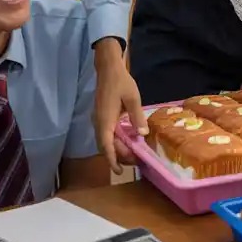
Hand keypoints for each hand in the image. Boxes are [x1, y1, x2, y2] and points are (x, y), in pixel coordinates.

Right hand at [93, 41, 146, 174]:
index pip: (106, 145)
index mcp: (105, 120)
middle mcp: (99, 123)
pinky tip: (128, 140)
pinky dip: (116, 141)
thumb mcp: (133, 98)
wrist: (108, 69)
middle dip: (119, 156)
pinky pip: (107, 134)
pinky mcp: (101, 117)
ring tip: (133, 153)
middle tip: (136, 161)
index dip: (112, 160)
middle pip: (106, 146)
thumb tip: (142, 135)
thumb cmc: (121, 82)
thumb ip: (137, 116)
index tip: (118, 172)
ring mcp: (99, 120)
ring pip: (106, 141)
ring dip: (117, 149)